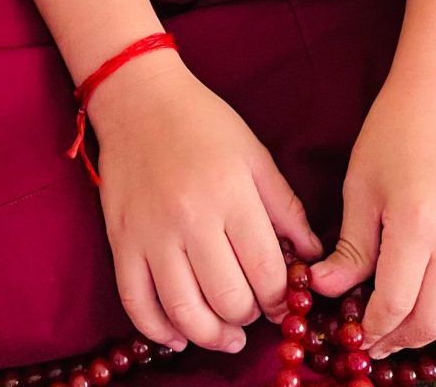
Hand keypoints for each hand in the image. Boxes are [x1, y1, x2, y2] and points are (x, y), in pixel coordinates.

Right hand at [89, 51, 324, 355]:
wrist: (139, 99)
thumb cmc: (204, 123)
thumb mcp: (255, 155)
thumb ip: (285, 208)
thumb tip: (313, 256)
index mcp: (231, 194)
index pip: (266, 271)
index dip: (281, 299)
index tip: (283, 302)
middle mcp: (192, 218)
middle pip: (228, 299)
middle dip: (249, 316)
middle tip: (253, 311)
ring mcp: (152, 233)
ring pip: (184, 311)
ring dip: (211, 336)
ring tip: (226, 335)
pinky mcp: (121, 241)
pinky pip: (136, 304)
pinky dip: (158, 332)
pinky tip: (177, 336)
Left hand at [308, 87, 435, 357]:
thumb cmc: (392, 135)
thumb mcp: (360, 188)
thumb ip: (349, 248)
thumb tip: (323, 288)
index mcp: (418, 223)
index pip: (396, 302)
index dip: (373, 327)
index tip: (355, 332)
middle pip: (433, 319)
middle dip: (400, 338)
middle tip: (375, 338)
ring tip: (408, 332)